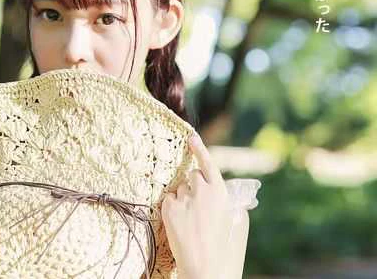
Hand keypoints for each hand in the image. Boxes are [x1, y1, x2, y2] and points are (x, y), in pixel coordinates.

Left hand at [161, 131, 243, 278]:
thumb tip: (221, 191)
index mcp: (220, 192)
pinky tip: (181, 223)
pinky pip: (169, 200)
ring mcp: (183, 199)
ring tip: (191, 221)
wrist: (204, 268)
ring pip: (179, 189)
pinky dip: (173, 208)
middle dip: (194, 185)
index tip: (191, 136)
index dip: (200, 149)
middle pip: (192, 176)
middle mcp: (201, 191)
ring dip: (184, 198)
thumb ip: (229, 201)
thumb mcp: (234, 221)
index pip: (208, 164)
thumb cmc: (223, 248)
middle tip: (198, 206)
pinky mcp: (168, 208)